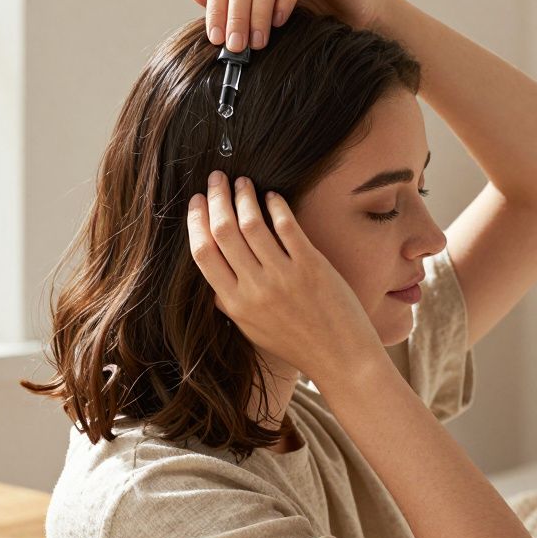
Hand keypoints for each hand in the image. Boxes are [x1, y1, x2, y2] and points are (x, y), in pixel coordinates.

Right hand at [186, 171, 382, 385]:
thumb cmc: (296, 344)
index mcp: (235, 304)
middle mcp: (255, 289)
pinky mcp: (312, 266)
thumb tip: (211, 279)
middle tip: (216, 179)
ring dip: (243, 196)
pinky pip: (287, 226)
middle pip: (223, 231)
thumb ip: (228, 304)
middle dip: (216, 198)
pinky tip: (273, 196)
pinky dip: (276, 205)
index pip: (203, 254)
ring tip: (242, 182)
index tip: (196, 203)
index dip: (196, 222)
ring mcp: (283, 276)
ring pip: (251, 223)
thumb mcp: (251, 330)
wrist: (340, 358)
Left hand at [189, 0, 388, 50]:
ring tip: (258, 42)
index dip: (215, 10)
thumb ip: (229, 3)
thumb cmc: (301, 16)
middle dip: (235, 16)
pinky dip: (285, 0)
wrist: (350, 16)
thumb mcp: (259, 15)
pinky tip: (281, 22)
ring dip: (258, 13)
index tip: (215, 41)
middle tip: (235, 47)